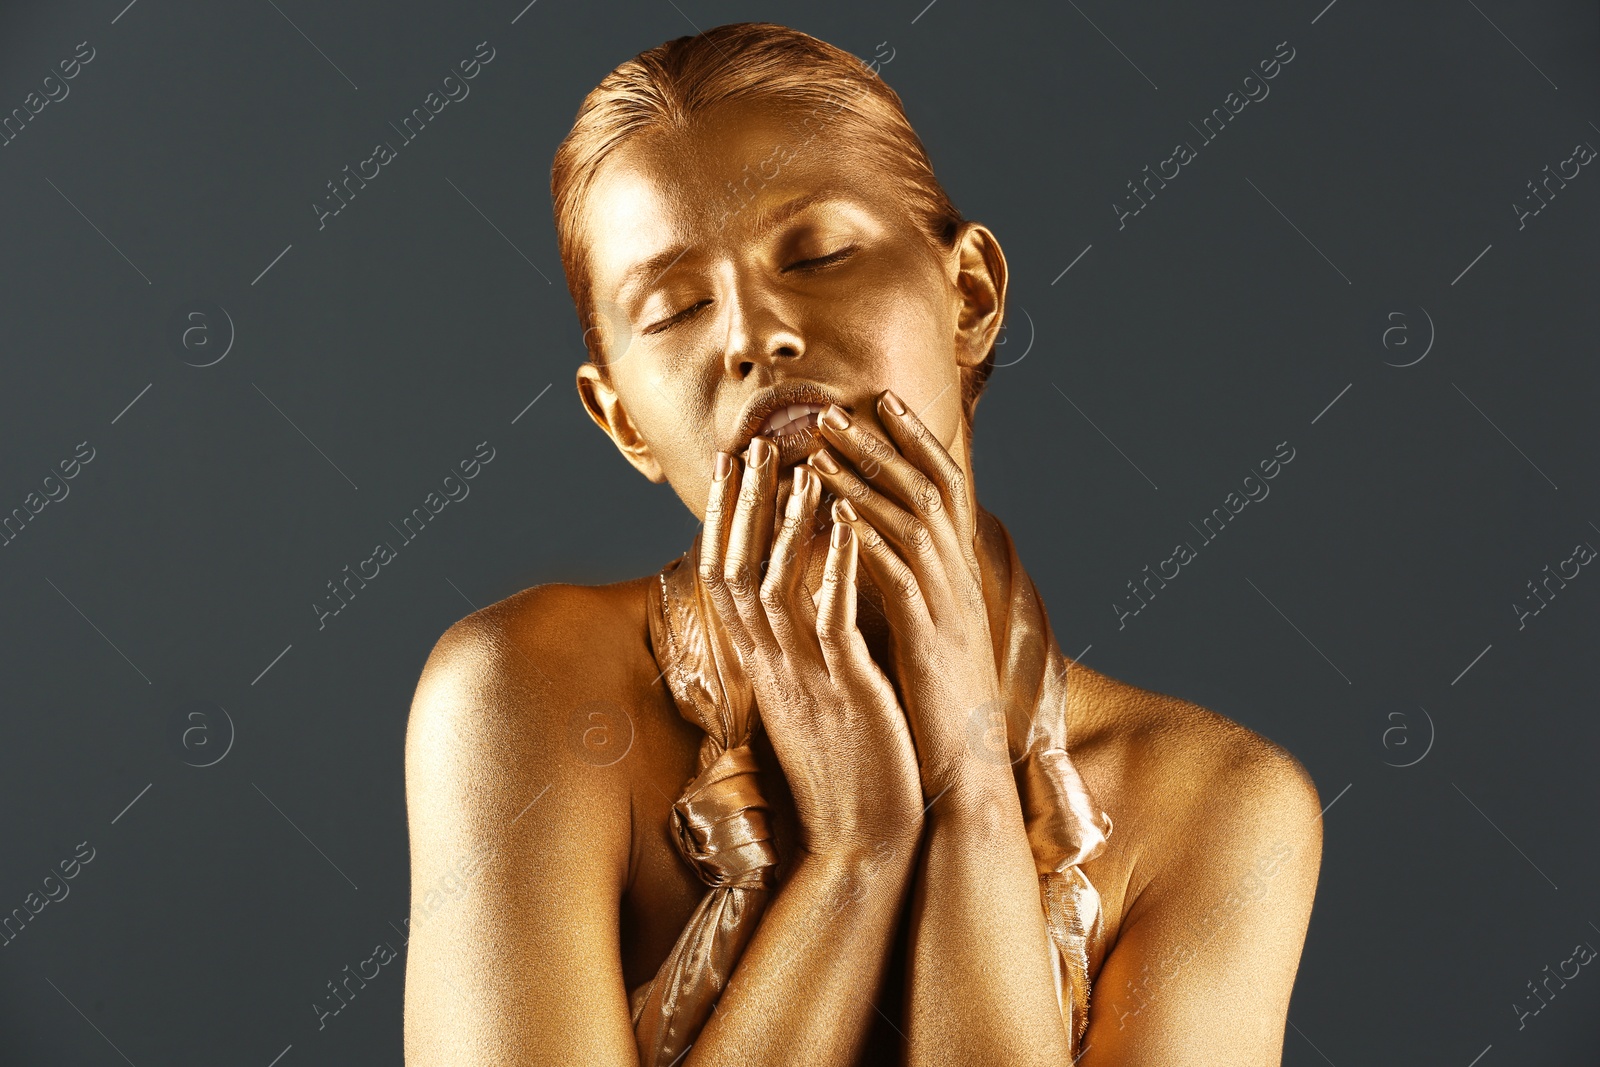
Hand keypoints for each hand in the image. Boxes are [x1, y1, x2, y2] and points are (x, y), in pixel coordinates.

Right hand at [697, 438, 924, 862]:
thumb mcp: (807, 702)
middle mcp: (771, 667)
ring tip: (801, 467)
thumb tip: (795, 606)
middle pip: (736, 570)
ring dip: (785, 522)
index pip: (726, 581)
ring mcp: (804, 678)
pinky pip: (830, 616)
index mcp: (762, 669)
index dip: (726, 520)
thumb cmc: (845, 771)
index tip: (733, 467)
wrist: (863, 841)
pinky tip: (846, 521)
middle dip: (743, 505)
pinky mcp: (844, 690)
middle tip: (753, 444)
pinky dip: (835, 563)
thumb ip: (794, 654)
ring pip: (776, 585)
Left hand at [805, 392, 1006, 797]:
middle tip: (834, 407)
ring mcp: (948, 606)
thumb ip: (905, 584)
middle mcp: (959, 579)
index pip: (941, 486)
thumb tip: (870, 543)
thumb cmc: (933, 706)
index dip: (913, 439)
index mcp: (955, 575)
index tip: (878, 400)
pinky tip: (835, 512)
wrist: (963, 773)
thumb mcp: (922, 630)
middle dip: (882, 442)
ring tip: (822, 444)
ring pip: (912, 520)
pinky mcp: (931, 639)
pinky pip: (899, 575)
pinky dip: (868, 538)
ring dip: (866, 476)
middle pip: (928, 486)